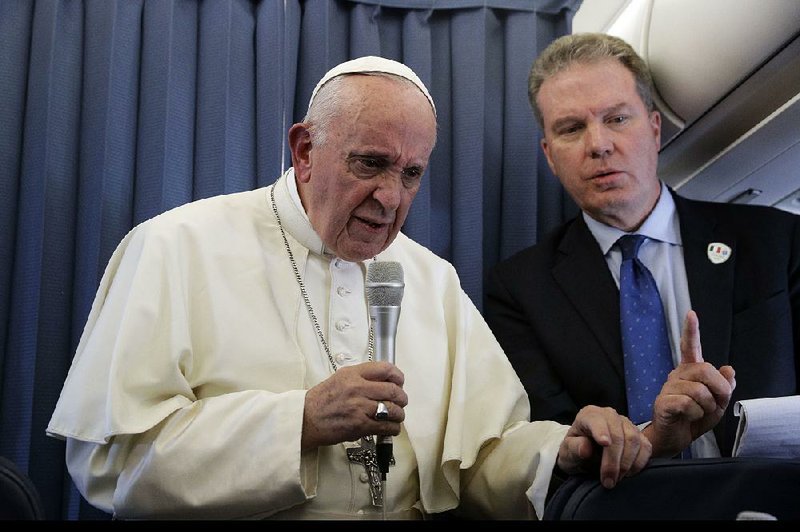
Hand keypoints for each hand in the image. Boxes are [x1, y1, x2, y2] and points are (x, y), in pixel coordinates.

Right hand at [301, 361, 406, 450]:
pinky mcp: (360, 425)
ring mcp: (359, 407)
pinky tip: (391, 428)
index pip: (385, 369)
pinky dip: (393, 428)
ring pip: (393, 409)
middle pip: (393, 390)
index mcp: (353, 374)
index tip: (400, 382)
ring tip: (396, 416)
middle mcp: (357, 388)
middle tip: (401, 402)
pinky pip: (386, 426)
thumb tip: (383, 380)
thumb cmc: (321, 401)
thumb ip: (361, 377)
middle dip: (401, 398)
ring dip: (399, 414)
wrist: (306, 419)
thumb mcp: (340, 379)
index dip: (398, 376)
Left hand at [557, 405, 651, 488]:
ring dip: (627, 464)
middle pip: (619, 434)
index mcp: (589, 414)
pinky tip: (628, 474)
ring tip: (615, 479)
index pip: (596, 420)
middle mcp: (610, 415)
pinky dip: (639, 463)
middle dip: (614, 460)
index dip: (601, 431)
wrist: (586, 455)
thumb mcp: (567, 452)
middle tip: (608, 481)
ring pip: (634, 440)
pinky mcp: (639, 436)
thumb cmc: (575, 450)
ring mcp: (627, 424)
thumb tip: (585, 449)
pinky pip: (646, 448)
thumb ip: (574, 448)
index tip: (604, 444)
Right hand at [644, 310, 735, 456]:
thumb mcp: (717, 404)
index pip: (690, 347)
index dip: (691, 331)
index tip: (691, 314)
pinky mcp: (663, 402)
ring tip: (699, 413)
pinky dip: (696, 414)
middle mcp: (677, 375)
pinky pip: (689, 404)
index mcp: (689, 372)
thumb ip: (725, 387)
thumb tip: (729, 369)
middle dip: (719, 390)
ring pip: (699, 391)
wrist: (674, 438)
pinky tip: (688, 417)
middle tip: (715, 403)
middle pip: (705, 370)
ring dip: (707, 407)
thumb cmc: (693, 419)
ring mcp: (668, 387)